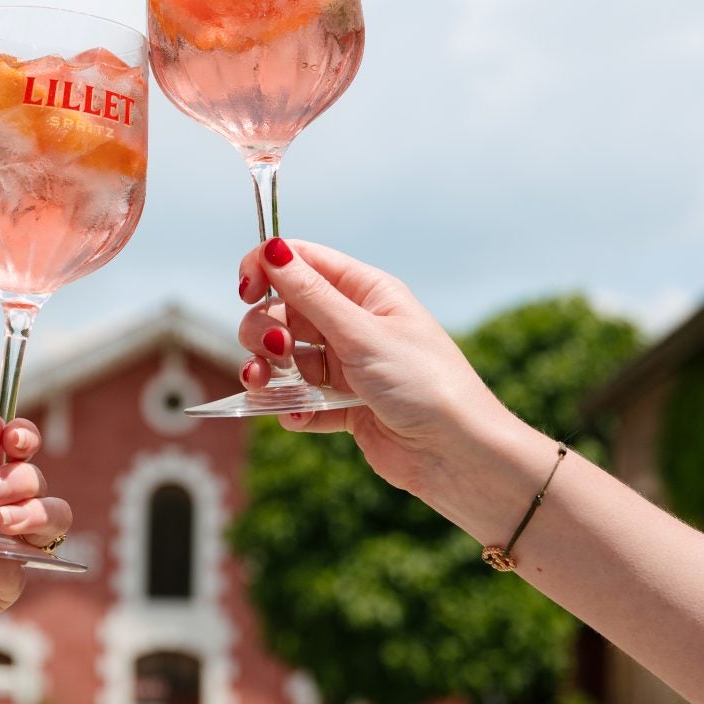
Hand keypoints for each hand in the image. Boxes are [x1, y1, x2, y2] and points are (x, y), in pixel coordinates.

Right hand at [237, 238, 510, 501]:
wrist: (458, 455)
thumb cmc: (424, 383)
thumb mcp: (362, 333)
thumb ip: (311, 295)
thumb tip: (273, 248)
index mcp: (366, 292)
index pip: (302, 263)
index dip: (266, 270)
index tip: (246, 291)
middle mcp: (353, 324)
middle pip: (283, 311)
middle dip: (263, 330)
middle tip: (273, 351)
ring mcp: (347, 366)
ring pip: (285, 357)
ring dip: (267, 370)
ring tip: (264, 387)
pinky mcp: (344, 406)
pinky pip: (299, 400)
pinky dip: (290, 408)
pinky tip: (299, 418)